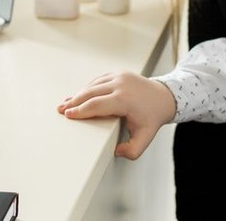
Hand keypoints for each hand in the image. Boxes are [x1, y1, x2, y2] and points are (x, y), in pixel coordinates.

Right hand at [56, 71, 175, 159]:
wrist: (164, 97)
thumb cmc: (152, 117)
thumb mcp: (145, 138)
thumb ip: (132, 151)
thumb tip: (116, 152)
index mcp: (124, 99)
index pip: (96, 105)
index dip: (80, 110)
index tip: (69, 115)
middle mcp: (120, 84)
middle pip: (90, 93)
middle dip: (74, 102)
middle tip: (60, 109)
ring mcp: (119, 76)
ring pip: (92, 85)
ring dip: (78, 94)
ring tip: (66, 103)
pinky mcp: (118, 73)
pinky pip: (98, 80)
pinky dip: (87, 88)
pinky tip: (79, 95)